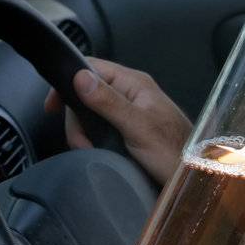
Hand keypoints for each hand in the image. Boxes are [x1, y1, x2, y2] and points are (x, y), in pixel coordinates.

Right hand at [43, 58, 189, 183]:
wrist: (192, 177)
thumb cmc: (174, 152)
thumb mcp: (138, 127)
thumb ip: (108, 101)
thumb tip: (79, 77)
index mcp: (134, 83)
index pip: (91, 67)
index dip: (67, 82)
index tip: (51, 106)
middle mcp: (130, 92)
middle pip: (86, 93)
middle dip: (76, 119)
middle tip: (81, 143)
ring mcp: (128, 111)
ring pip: (90, 113)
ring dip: (83, 132)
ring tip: (90, 150)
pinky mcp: (127, 129)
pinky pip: (99, 127)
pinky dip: (92, 140)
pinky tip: (96, 152)